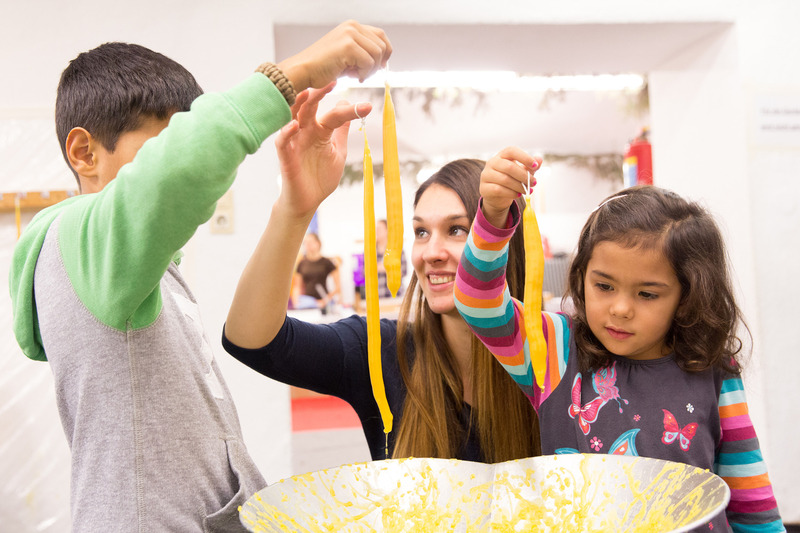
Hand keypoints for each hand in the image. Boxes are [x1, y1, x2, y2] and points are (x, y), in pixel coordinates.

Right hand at [274, 83, 371, 220]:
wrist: (308, 201)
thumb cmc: (320, 177)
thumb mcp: (337, 152)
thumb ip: (341, 132)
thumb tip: (347, 107)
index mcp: (320, 131)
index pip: (333, 114)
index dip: (349, 109)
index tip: (366, 106)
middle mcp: (305, 132)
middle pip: (309, 107)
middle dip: (319, 93)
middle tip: (332, 81)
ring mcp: (294, 143)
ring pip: (292, 118)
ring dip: (299, 105)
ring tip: (308, 93)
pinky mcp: (286, 157)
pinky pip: (282, 142)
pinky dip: (286, 132)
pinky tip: (294, 125)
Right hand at [278, 20, 391, 91]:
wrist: (303, 70)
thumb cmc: (323, 67)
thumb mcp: (347, 56)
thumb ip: (364, 53)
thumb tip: (384, 62)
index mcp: (352, 26)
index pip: (381, 36)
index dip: (384, 53)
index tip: (378, 67)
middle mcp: (352, 26)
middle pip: (382, 45)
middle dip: (377, 64)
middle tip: (363, 74)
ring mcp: (350, 34)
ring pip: (378, 54)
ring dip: (370, 70)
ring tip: (355, 75)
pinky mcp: (348, 46)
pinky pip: (369, 63)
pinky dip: (364, 73)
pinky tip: (352, 76)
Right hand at [480, 147, 541, 227]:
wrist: (497, 197)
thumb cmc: (511, 180)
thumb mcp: (522, 172)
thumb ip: (530, 167)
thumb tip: (539, 160)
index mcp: (501, 155)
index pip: (511, 151)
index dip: (524, 157)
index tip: (535, 166)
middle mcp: (491, 163)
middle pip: (509, 167)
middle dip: (524, 176)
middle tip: (534, 183)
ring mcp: (486, 175)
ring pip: (505, 180)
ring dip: (519, 186)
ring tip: (528, 190)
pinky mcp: (484, 188)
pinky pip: (499, 190)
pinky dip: (511, 193)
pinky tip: (518, 195)